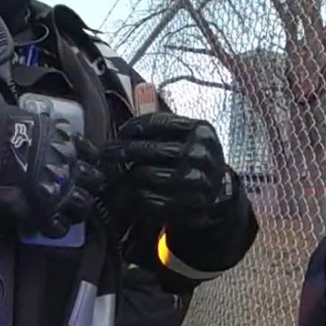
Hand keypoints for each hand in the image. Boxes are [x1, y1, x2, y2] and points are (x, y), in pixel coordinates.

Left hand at [0, 108, 104, 237]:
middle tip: (73, 203)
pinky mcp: (68, 137)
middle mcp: (63, 184)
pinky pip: (89, 148)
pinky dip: (91, 154)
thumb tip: (28, 224)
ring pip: (93, 178)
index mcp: (45, 203)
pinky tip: (89, 157)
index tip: (52, 223)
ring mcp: (69, 160)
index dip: (58, 227)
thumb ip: (16, 213)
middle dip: (80, 207)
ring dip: (91, 183)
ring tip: (87, 182)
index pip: (61, 226)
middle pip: (84, 203)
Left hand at [102, 112, 233, 230]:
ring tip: (118, 173)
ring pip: (145, 175)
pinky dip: (135, 195)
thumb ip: (164, 126)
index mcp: (201, 131)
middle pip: (150, 149)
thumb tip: (128, 120)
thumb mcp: (190, 136)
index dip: (134, 127)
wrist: (220, 193)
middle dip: (122, 150)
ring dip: (126, 174)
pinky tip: (130, 191)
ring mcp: (195, 181)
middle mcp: (200, 154)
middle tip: (105, 152)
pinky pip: (149, 198)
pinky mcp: (187, 205)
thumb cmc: (195, 159)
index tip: (121, 132)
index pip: (159, 122)